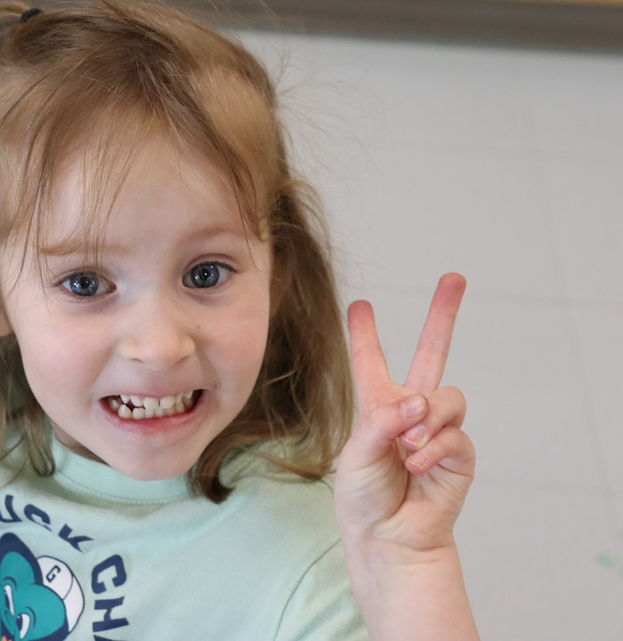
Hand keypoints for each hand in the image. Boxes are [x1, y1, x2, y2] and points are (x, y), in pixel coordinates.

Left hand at [335, 273, 473, 557]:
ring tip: (407, 446)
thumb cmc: (364, 497)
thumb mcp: (357, 453)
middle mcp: (409, 411)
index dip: (365, 333)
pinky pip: (454, 434)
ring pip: (448, 397)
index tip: (361, 305)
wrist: (389, 538)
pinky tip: (416, 464)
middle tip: (454, 278)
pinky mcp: (458, 453)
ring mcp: (436, 429)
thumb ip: (384, 421)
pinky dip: (433, 448)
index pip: (370, 361)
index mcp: (376, 405)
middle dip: (443, 314)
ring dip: (426, 419)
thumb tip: (420, 402)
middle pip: (431, 352)